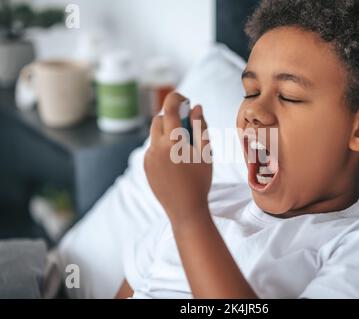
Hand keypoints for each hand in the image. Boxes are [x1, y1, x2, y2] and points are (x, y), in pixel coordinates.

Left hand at [144, 92, 211, 224]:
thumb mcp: (205, 152)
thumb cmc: (200, 180)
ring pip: (154, 135)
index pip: (169, 109)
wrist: (185, 209)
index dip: (176, 99)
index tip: (184, 99)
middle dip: (171, 117)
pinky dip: (162, 147)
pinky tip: (175, 161)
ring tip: (183, 147)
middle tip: (187, 125)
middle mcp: (156, 147)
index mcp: (172, 142)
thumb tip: (196, 107)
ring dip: (166, 132)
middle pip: (159, 120)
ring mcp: (148, 158)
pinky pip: (152, 149)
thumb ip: (201, 127)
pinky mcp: (146, 167)